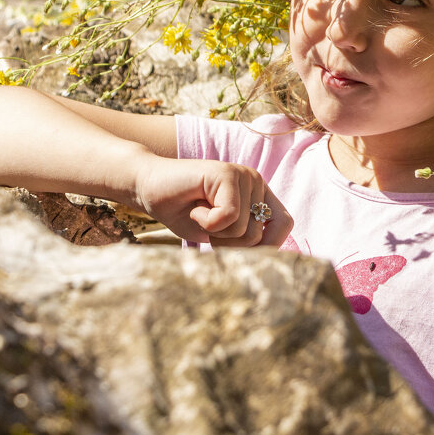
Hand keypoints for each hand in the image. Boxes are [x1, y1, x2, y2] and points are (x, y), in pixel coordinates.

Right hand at [133, 156, 292, 247]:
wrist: (149, 189)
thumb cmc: (184, 212)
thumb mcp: (220, 235)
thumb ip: (246, 241)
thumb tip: (270, 260)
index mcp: (260, 196)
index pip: (284, 225)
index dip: (266, 245)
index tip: (234, 247)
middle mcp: (257, 183)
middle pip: (260, 236)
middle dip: (230, 243)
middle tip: (209, 226)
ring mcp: (244, 175)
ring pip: (244, 229)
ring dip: (215, 232)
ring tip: (200, 212)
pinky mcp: (227, 173)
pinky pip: (229, 216)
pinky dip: (207, 222)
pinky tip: (195, 207)